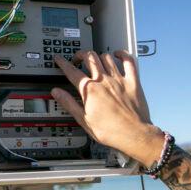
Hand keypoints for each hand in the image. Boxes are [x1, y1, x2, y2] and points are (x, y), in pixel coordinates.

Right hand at [52, 50, 166, 165]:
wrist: (133, 135)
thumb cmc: (111, 131)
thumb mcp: (84, 120)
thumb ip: (69, 103)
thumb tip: (57, 93)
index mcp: (90, 90)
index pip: (72, 72)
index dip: (63, 64)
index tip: (59, 60)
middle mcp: (104, 81)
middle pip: (89, 58)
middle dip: (80, 55)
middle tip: (77, 59)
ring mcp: (119, 80)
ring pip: (106, 57)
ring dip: (98, 56)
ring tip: (95, 60)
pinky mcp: (132, 82)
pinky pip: (128, 61)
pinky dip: (123, 54)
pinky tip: (118, 54)